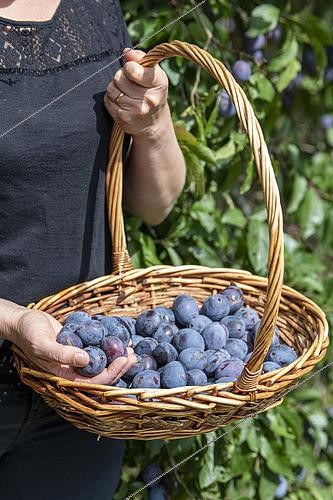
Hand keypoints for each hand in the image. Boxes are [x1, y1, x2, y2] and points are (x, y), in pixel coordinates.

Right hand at [11, 308, 136, 384]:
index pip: (93, 382)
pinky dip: (108, 344)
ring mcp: (77, 358)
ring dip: (116, 356)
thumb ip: (62, 354)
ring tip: (129, 346)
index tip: (123, 360)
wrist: (23, 320)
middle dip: (118, 367)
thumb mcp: (42, 344)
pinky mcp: (79, 345)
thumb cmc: (29, 334)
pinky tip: (118, 337)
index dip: (110, 374)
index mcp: (64, 376)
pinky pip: (97, 348)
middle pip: (101, 374)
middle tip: (132, 354)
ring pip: (101, 362)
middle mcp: (73, 369)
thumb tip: (86, 359)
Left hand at [104, 48, 168, 136]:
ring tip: (126, 93)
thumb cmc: (151, 92)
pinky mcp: (124, 118)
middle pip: (119, 77)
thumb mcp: (153, 74)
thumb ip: (140, 59)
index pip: (133, 69)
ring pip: (112, 88)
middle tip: (130, 83)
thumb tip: (126, 52)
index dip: (129, 67)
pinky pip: (108, 100)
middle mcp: (149, 98)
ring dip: (115, 88)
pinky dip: (111, 99)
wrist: (153, 123)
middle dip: (121, 77)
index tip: (131, 69)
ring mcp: (136, 110)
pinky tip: (121, 102)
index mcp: (158, 83)